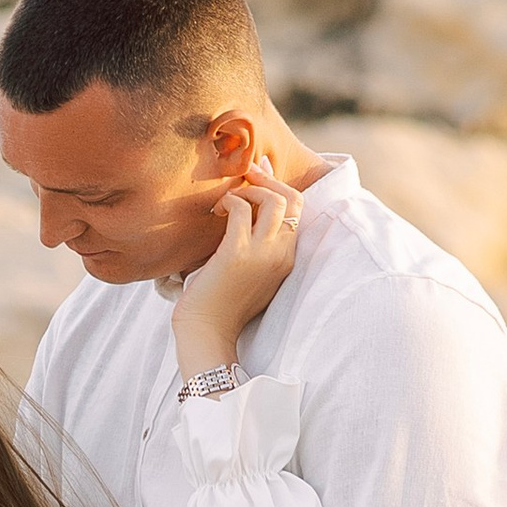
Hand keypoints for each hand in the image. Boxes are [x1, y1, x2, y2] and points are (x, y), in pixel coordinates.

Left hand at [172, 164, 302, 380]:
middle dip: (269, 179)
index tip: (261, 175)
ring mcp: (262, 254)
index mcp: (287, 259)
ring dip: (250, 189)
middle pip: (292, 199)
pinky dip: (229, 201)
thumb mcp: (250, 275)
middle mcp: (281, 255)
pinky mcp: (237, 254)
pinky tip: (216, 211)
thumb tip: (246, 217)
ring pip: (273, 200)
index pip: (298, 211)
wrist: (207, 333)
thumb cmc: (221, 306)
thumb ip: (257, 249)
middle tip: (246, 172)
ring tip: (229, 198)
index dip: (281, 187)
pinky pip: (241, 210)